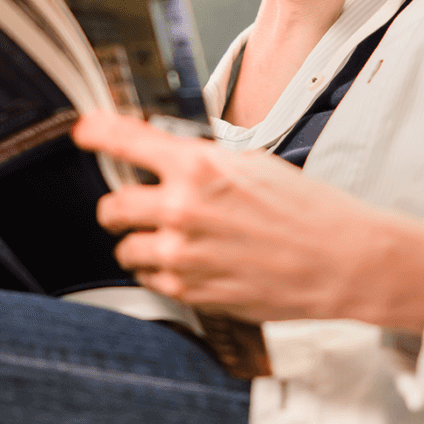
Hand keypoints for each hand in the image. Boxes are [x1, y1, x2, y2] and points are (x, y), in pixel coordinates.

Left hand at [74, 111, 423, 331]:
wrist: (340, 259)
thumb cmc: (306, 208)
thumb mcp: (252, 163)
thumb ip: (203, 162)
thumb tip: (168, 159)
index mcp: (199, 166)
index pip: (127, 139)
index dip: (97, 132)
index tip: (83, 131)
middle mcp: (182, 209)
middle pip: (111, 206)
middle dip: (123, 205)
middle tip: (143, 204)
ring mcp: (183, 255)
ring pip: (125, 249)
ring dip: (142, 242)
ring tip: (178, 239)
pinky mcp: (191, 292)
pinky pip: (151, 279)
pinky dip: (164, 271)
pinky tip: (198, 261)